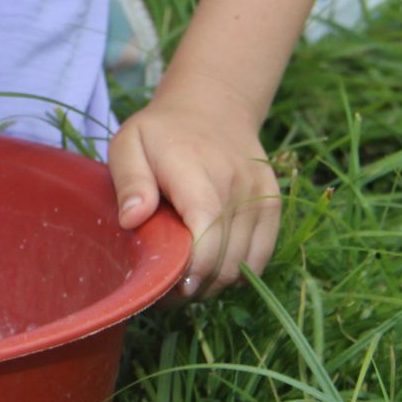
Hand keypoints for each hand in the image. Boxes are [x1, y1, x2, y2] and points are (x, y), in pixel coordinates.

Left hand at [108, 92, 280, 298]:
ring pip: (243, 265)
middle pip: (224, 257)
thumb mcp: (129, 144)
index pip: (206, 228)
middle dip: (193, 286)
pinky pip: (260, 257)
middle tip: (165, 293)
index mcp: (195, 169)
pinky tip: (211, 271)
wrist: (213, 108)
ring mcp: (259, 195)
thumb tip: (132, 219)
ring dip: (213, 285)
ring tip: (185, 283)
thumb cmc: (161, 133)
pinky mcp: (272, 205)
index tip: (164, 287)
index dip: (190, 267)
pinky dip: (236, 274)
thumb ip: (129, 180)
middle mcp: (234, 183)